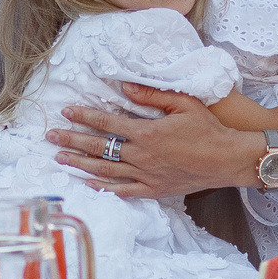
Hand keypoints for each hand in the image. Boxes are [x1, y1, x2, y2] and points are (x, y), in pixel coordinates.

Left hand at [49, 85, 253, 199]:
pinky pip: (123, 190)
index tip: (66, 111)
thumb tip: (125, 87)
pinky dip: (103, 187)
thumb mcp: (183, 103)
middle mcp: (142, 156)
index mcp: (147, 133)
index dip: (84, 116)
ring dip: (80, 164)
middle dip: (72, 141)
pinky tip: (88, 182)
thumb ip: (152, 96)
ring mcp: (146, 175)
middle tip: (51, 136)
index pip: (107, 123)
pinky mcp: (153, 189)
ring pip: (105, 170)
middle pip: (99, 148)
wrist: (226, 159)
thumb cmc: (207, 128)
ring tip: (60, 158)